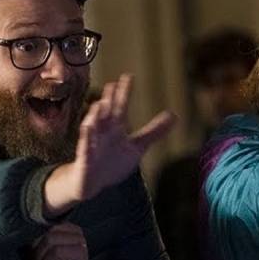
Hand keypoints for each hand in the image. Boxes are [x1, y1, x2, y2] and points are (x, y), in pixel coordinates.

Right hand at [44, 73, 176, 214]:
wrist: (92, 183)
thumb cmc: (112, 162)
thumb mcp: (137, 147)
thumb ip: (154, 131)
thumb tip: (174, 116)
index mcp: (116, 129)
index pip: (120, 107)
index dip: (124, 92)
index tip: (128, 76)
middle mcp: (103, 133)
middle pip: (106, 114)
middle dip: (109, 100)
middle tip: (112, 85)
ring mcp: (92, 144)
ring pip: (93, 128)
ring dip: (95, 117)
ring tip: (99, 104)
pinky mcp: (85, 159)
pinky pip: (84, 148)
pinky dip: (86, 139)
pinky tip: (86, 129)